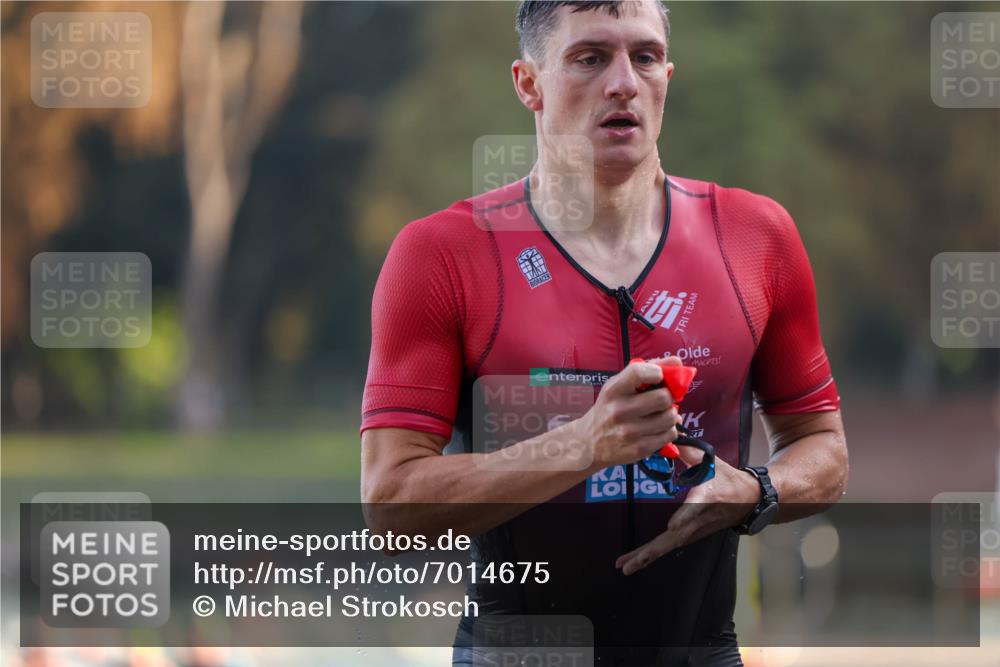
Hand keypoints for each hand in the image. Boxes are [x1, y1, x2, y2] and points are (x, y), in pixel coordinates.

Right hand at [575, 357, 682, 469]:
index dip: (657, 372)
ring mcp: (629, 431)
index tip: (659, 376)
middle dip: (669, 397)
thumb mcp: (618, 387)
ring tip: (660, 415)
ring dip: (670, 415)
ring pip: (670, 417)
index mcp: (613, 390)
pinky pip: (669, 434)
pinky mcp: (639, 449)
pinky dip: (668, 430)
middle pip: (663, 398)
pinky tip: (657, 429)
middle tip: (662, 400)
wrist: (588, 443)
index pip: (639, 372)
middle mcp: (619, 410)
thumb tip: (677, 361)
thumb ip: (646, 370)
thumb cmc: (608, 409)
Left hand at [615, 448, 761, 575]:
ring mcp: (694, 531)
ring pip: (668, 546)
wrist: (749, 500)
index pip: (696, 509)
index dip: (684, 517)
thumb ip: (689, 451)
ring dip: (645, 557)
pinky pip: (668, 546)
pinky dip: (651, 555)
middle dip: (650, 551)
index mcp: (708, 498)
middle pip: (674, 538)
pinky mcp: (690, 535)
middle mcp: (699, 519)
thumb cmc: (728, 479)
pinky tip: (633, 561)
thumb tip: (670, 436)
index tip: (672, 526)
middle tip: (627, 563)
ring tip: (623, 566)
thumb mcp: (711, 462)